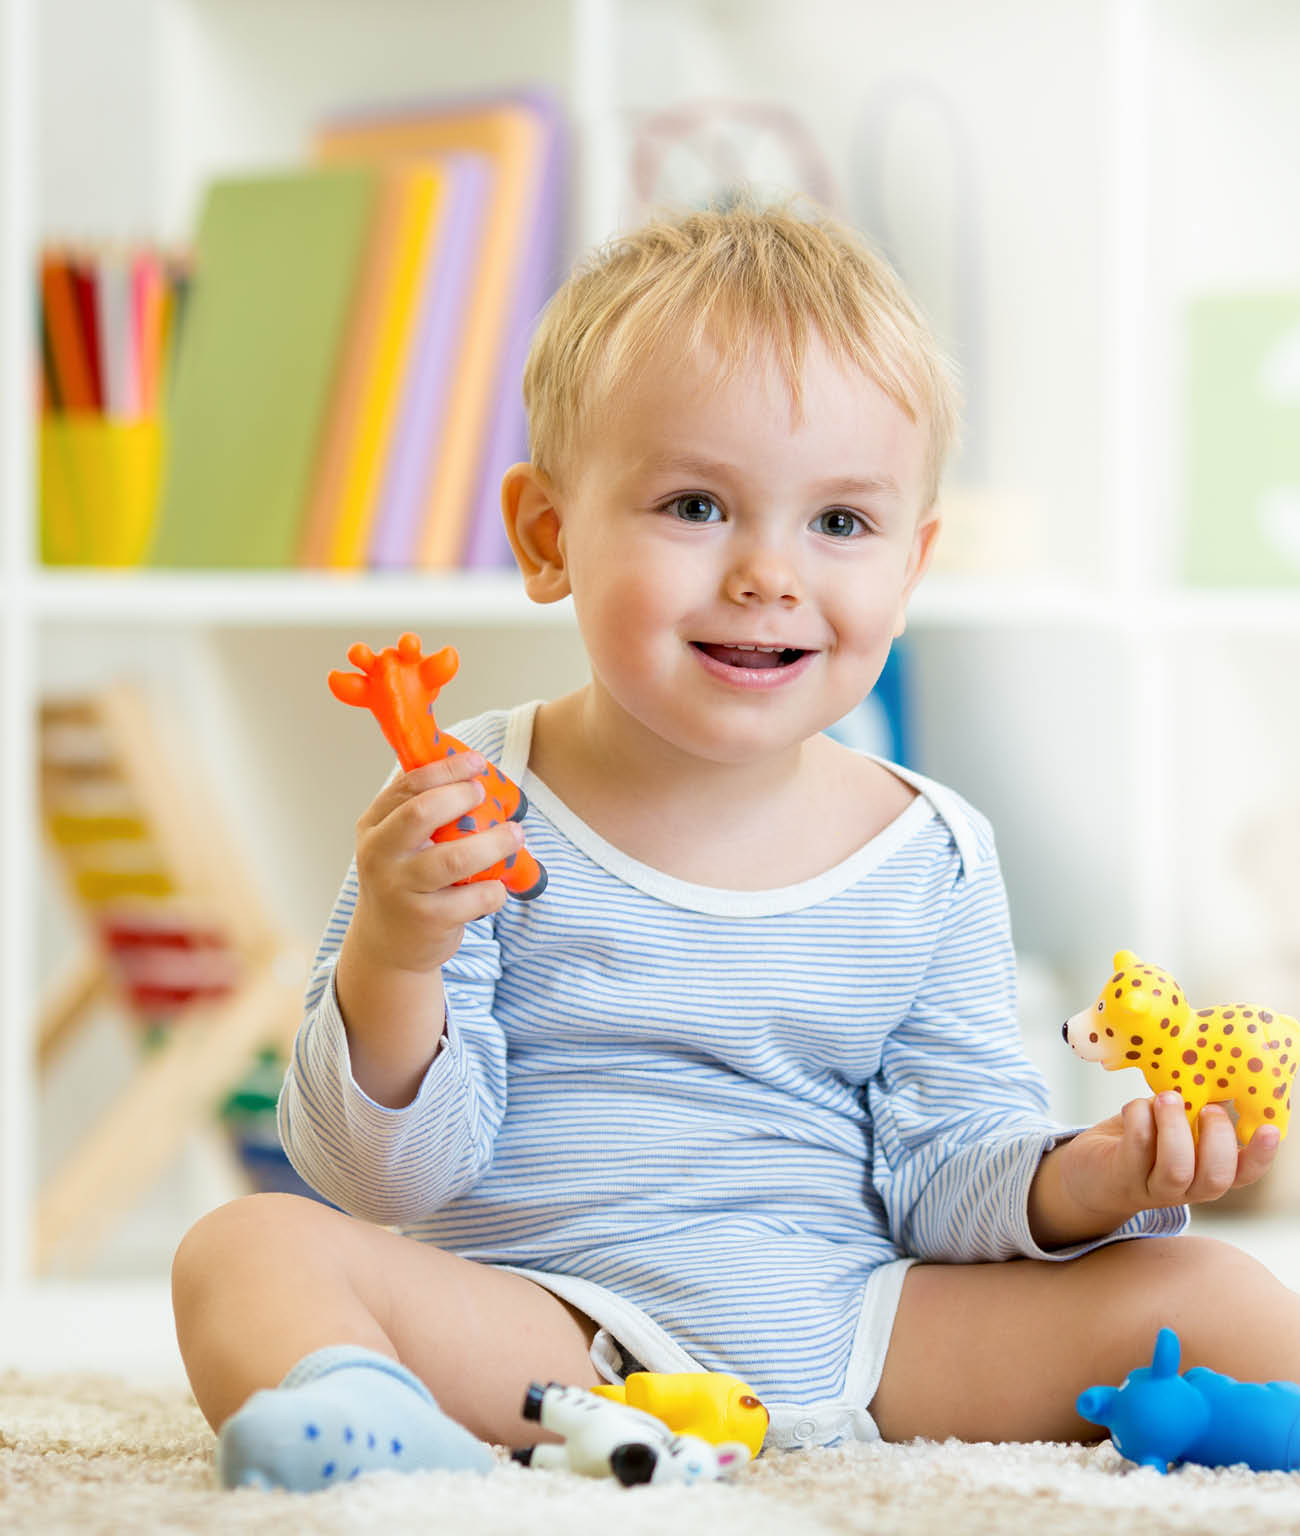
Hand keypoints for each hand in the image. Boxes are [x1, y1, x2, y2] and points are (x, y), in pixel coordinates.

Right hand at [347, 751, 525, 974]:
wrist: (388, 945)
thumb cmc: (403, 881)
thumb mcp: (396, 843)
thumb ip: (421, 809)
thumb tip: (470, 770)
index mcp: (373, 827)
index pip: (407, 786)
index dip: (445, 770)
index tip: (476, 763)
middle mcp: (380, 856)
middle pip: (422, 813)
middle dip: (461, 796)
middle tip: (485, 795)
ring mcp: (401, 889)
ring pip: (456, 857)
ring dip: (494, 842)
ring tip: (514, 835)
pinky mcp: (428, 920)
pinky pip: (475, 897)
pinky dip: (495, 889)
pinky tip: (496, 886)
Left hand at [1056, 1093, 1280, 1228]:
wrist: (1088, 1171)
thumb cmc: (1139, 1140)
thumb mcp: (1172, 1125)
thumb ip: (1194, 1111)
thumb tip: (1218, 1075)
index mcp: (1205, 1173)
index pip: (1242, 1174)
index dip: (1259, 1156)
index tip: (1270, 1130)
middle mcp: (1185, 1188)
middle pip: (1215, 1178)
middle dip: (1216, 1138)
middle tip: (1207, 1108)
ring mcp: (1153, 1188)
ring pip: (1177, 1169)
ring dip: (1175, 1127)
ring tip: (1168, 1098)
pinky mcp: (1122, 1177)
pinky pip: (1137, 1147)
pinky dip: (1139, 1117)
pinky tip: (1136, 1106)